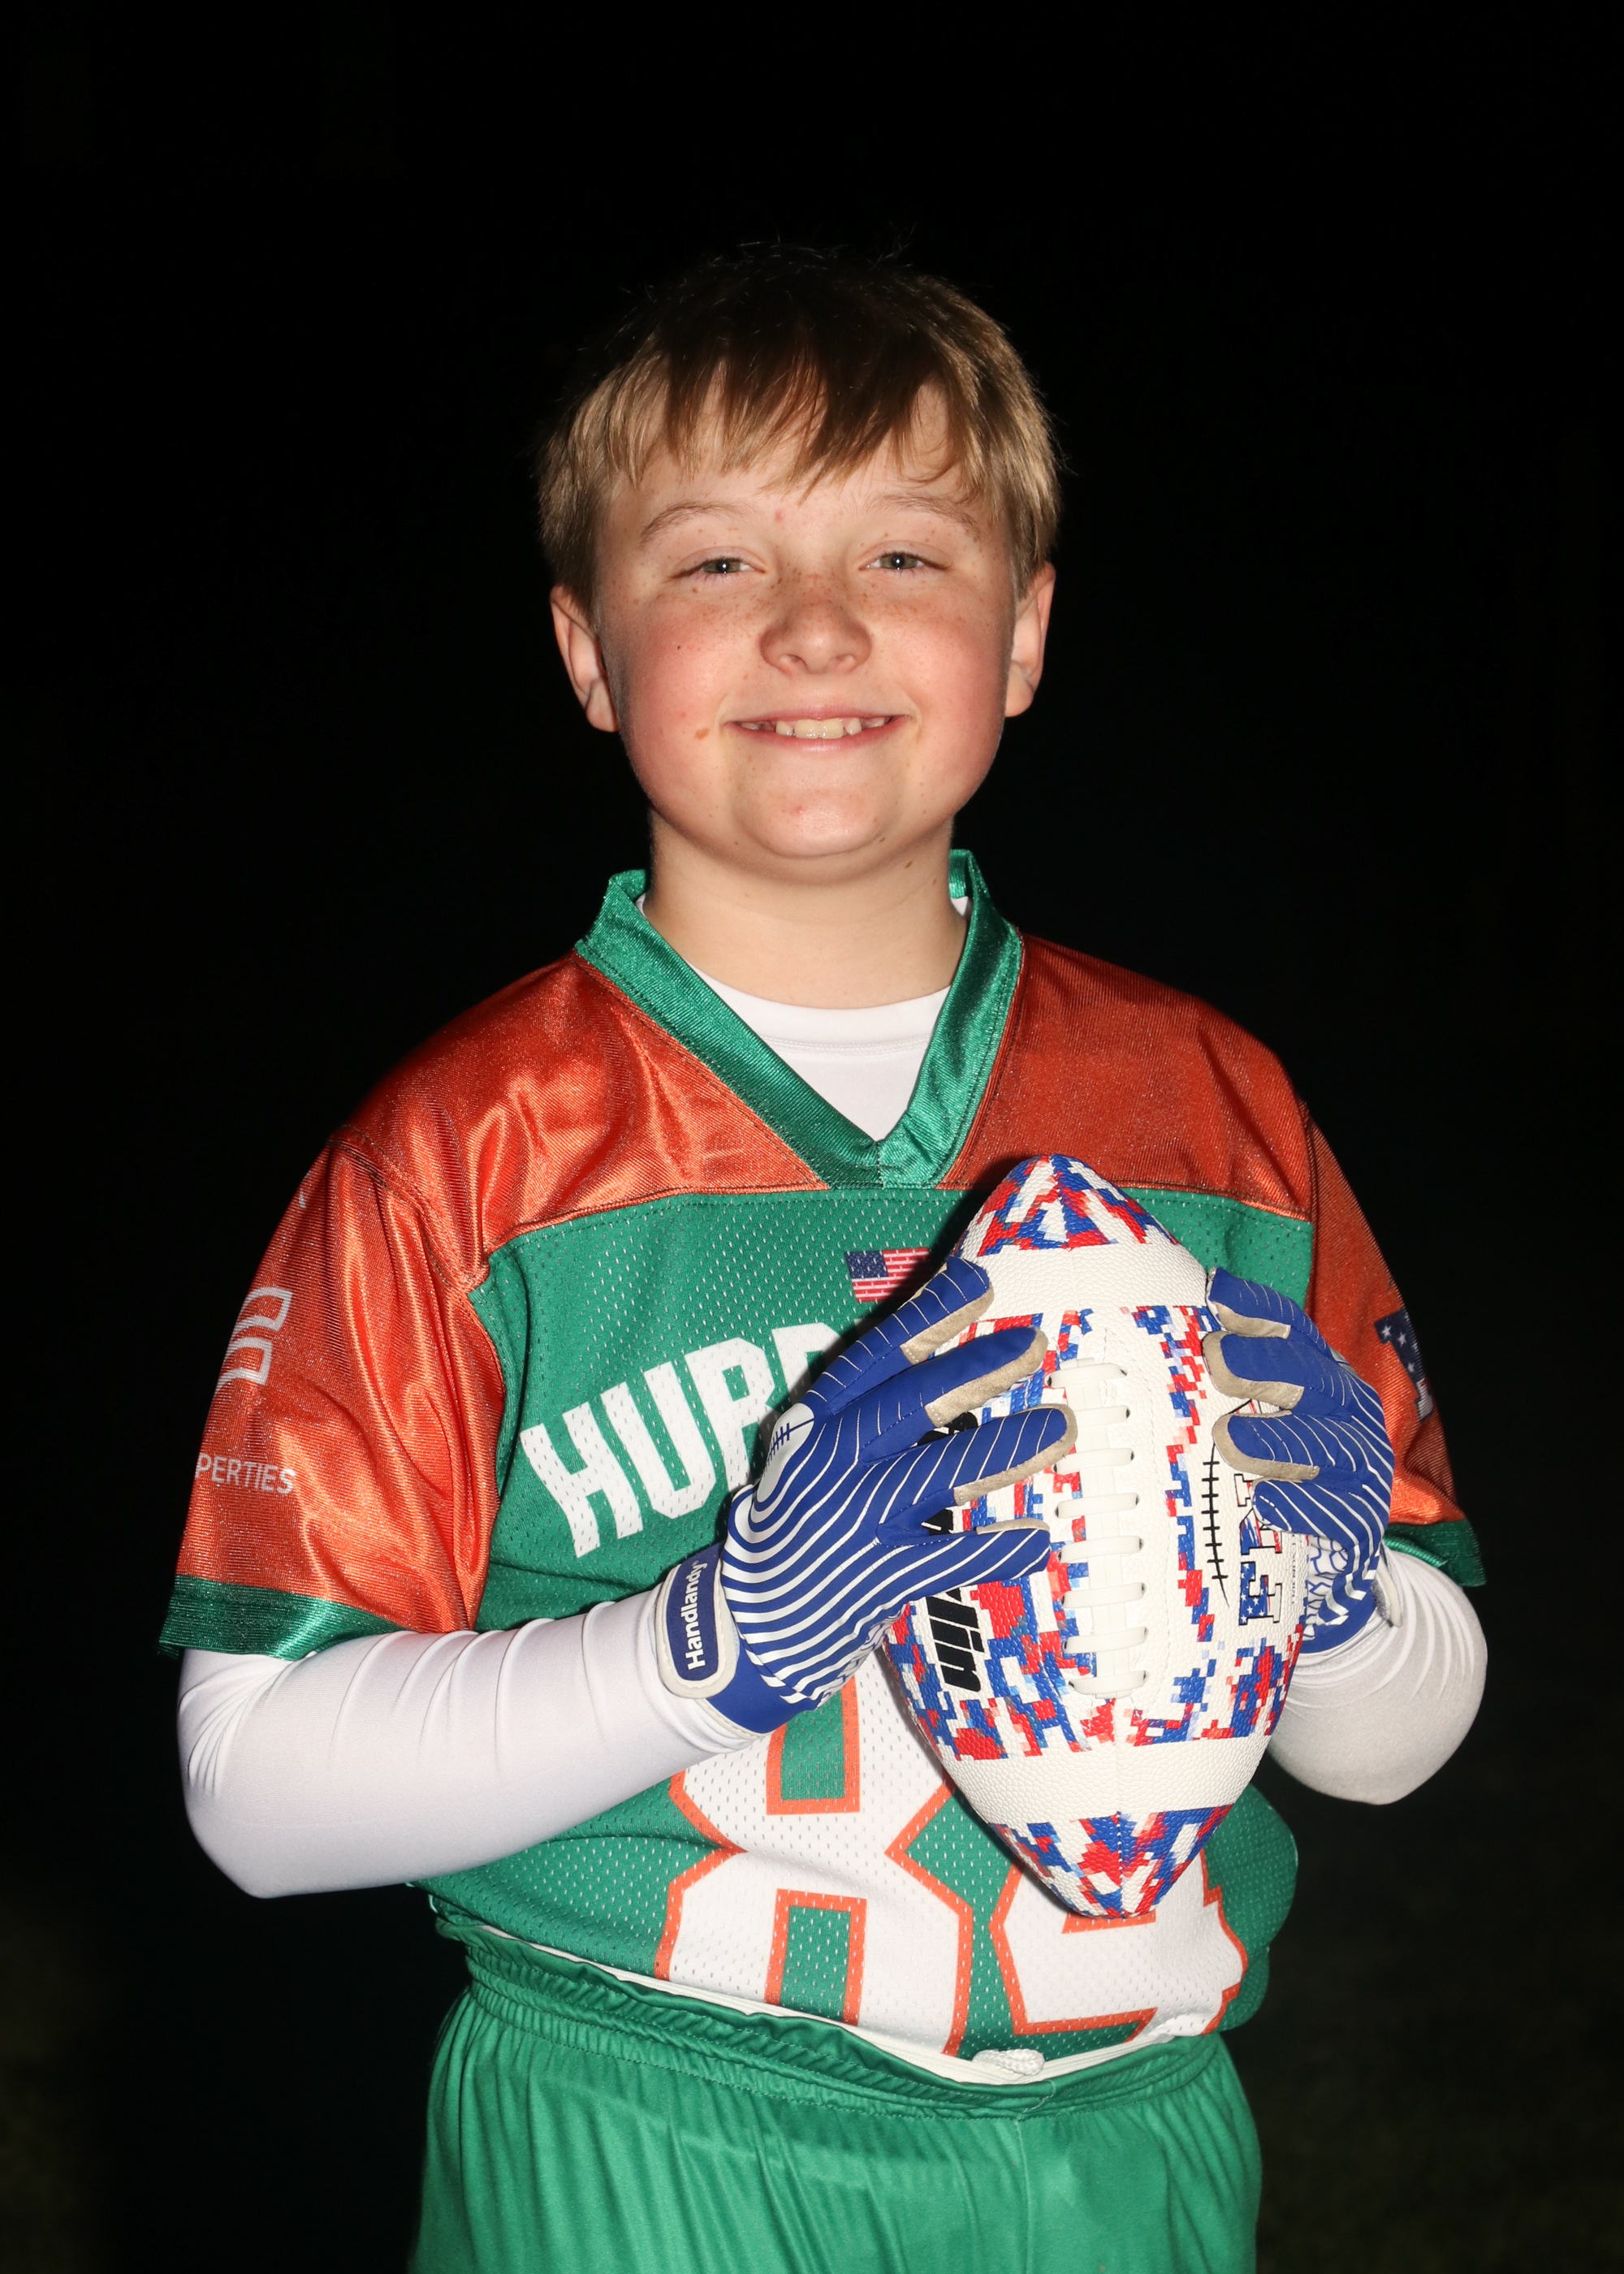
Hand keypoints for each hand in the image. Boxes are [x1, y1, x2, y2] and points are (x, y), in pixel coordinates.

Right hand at [657, 1256, 1073, 1730]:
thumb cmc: (793, 1526)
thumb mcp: (805, 1456)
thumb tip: (948, 1361)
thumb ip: (861, 1414)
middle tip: (1033, 1345)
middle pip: (908, 1405)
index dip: (926, 1317)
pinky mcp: (875, 1579)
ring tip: (1062, 1426)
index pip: (872, 1358)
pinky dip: (995, 1549)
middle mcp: (829, 1464)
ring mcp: (852, 1521)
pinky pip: (948, 1559)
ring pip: (937, 1474)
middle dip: (975, 1369)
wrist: (748, 1625)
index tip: (978, 1284)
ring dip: (1005, 1447)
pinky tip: (1037, 1536)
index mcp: (812, 1425)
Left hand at [1204, 1270, 1393, 1651]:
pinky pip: (1336, 1511)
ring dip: (1278, 1440)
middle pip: (1311, 1377)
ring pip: (1326, 1443)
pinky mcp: (1360, 1516)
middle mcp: (1343, 1407)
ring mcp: (1357, 1462)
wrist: (1331, 1544)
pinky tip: (1267, 1503)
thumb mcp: (1249, 1414)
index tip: (1214, 1294)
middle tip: (1216, 1359)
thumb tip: (1138, 1352)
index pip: (1289, 1330)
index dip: (1255, 1310)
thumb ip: (1213, 1384)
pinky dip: (1302, 1506)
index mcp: (1315, 1370)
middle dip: (1265, 1364)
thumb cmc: (1273, 1464)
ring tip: (1230, 1438)